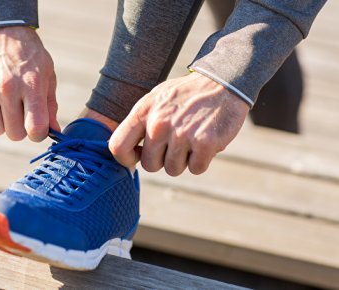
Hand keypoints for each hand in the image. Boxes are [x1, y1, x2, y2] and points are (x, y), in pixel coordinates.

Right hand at [0, 27, 59, 140]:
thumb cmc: (28, 55)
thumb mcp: (47, 74)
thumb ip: (50, 104)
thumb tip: (54, 132)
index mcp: (31, 84)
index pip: (35, 128)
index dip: (38, 134)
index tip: (37, 128)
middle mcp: (7, 87)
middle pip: (14, 134)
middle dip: (20, 129)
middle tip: (21, 114)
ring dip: (2, 122)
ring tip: (7, 105)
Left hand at [109, 72, 249, 175]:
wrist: (223, 82)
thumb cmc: (185, 96)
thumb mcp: (155, 100)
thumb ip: (139, 124)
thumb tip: (124, 153)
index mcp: (143, 111)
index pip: (118, 146)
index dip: (126, 159)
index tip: (138, 157)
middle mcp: (159, 123)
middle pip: (149, 165)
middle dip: (162, 160)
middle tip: (176, 143)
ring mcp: (182, 134)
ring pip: (173, 169)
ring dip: (184, 160)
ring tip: (192, 138)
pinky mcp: (205, 143)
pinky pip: (196, 169)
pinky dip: (202, 160)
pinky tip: (205, 142)